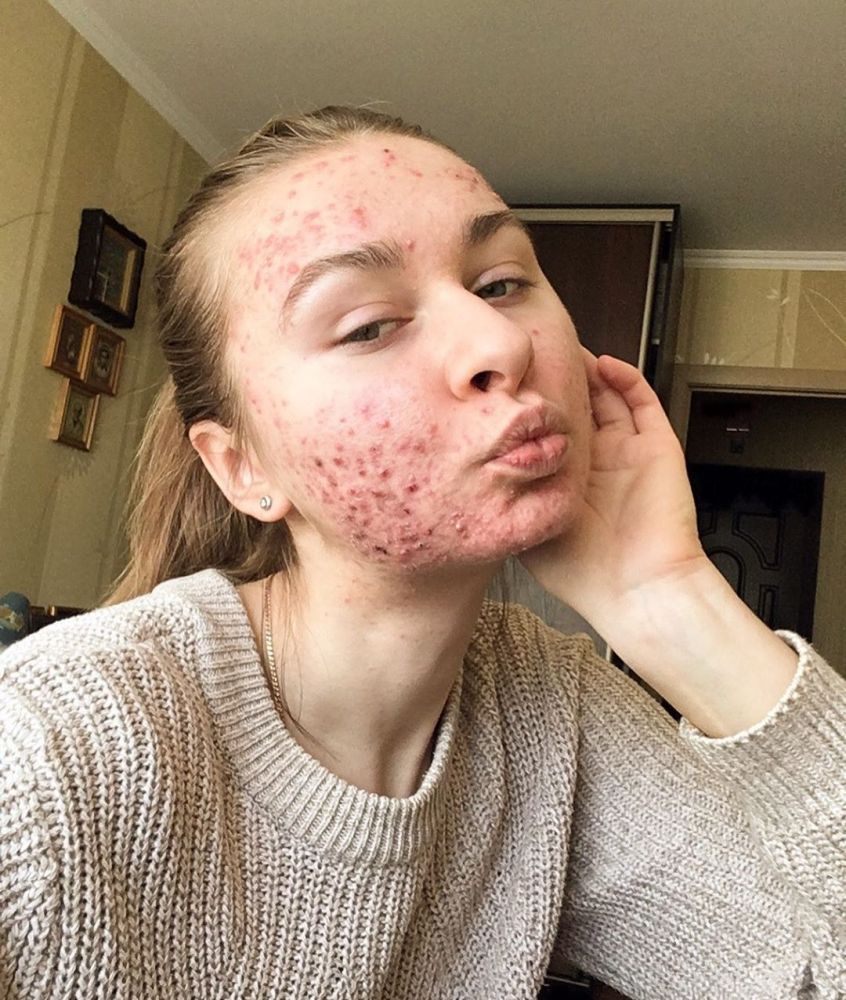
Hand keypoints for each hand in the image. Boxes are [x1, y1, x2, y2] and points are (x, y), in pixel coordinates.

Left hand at [520, 351, 798, 735]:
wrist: (638, 591)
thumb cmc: (582, 572)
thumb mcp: (527, 532)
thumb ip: (510, 498)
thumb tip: (476, 471)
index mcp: (568, 482)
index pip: (548, 433)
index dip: (531, 410)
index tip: (506, 389)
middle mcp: (598, 464)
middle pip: (577, 409)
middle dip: (555, 384)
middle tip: (533, 357)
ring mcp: (628, 453)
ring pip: (608, 398)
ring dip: (587, 373)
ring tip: (563, 350)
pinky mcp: (658, 447)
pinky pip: (644, 403)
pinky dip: (626, 378)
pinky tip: (603, 364)